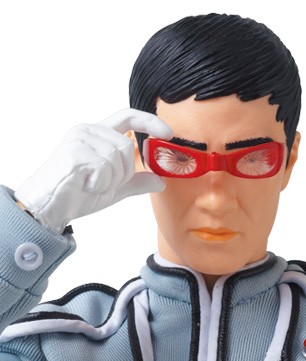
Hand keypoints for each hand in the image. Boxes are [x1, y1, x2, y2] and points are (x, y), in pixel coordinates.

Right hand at [15, 109, 172, 232]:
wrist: (47, 206)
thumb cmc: (76, 194)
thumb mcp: (113, 188)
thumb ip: (135, 182)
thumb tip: (161, 182)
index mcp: (97, 133)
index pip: (128, 117)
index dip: (150, 122)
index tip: (168, 133)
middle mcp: (88, 130)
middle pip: (127, 148)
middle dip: (122, 173)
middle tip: (101, 183)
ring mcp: (80, 139)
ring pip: (117, 158)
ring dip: (109, 180)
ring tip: (90, 184)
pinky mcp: (75, 152)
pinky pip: (104, 168)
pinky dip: (99, 183)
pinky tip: (84, 185)